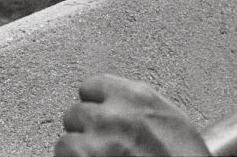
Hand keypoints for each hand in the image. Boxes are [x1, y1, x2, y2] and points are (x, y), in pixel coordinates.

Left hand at [55, 74, 209, 156]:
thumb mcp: (171, 120)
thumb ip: (140, 107)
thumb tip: (122, 107)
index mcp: (136, 98)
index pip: (92, 86)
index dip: (94, 104)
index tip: (98, 114)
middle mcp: (112, 116)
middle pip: (75, 113)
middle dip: (85, 130)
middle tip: (100, 144)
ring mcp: (96, 144)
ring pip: (66, 142)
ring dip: (77, 153)